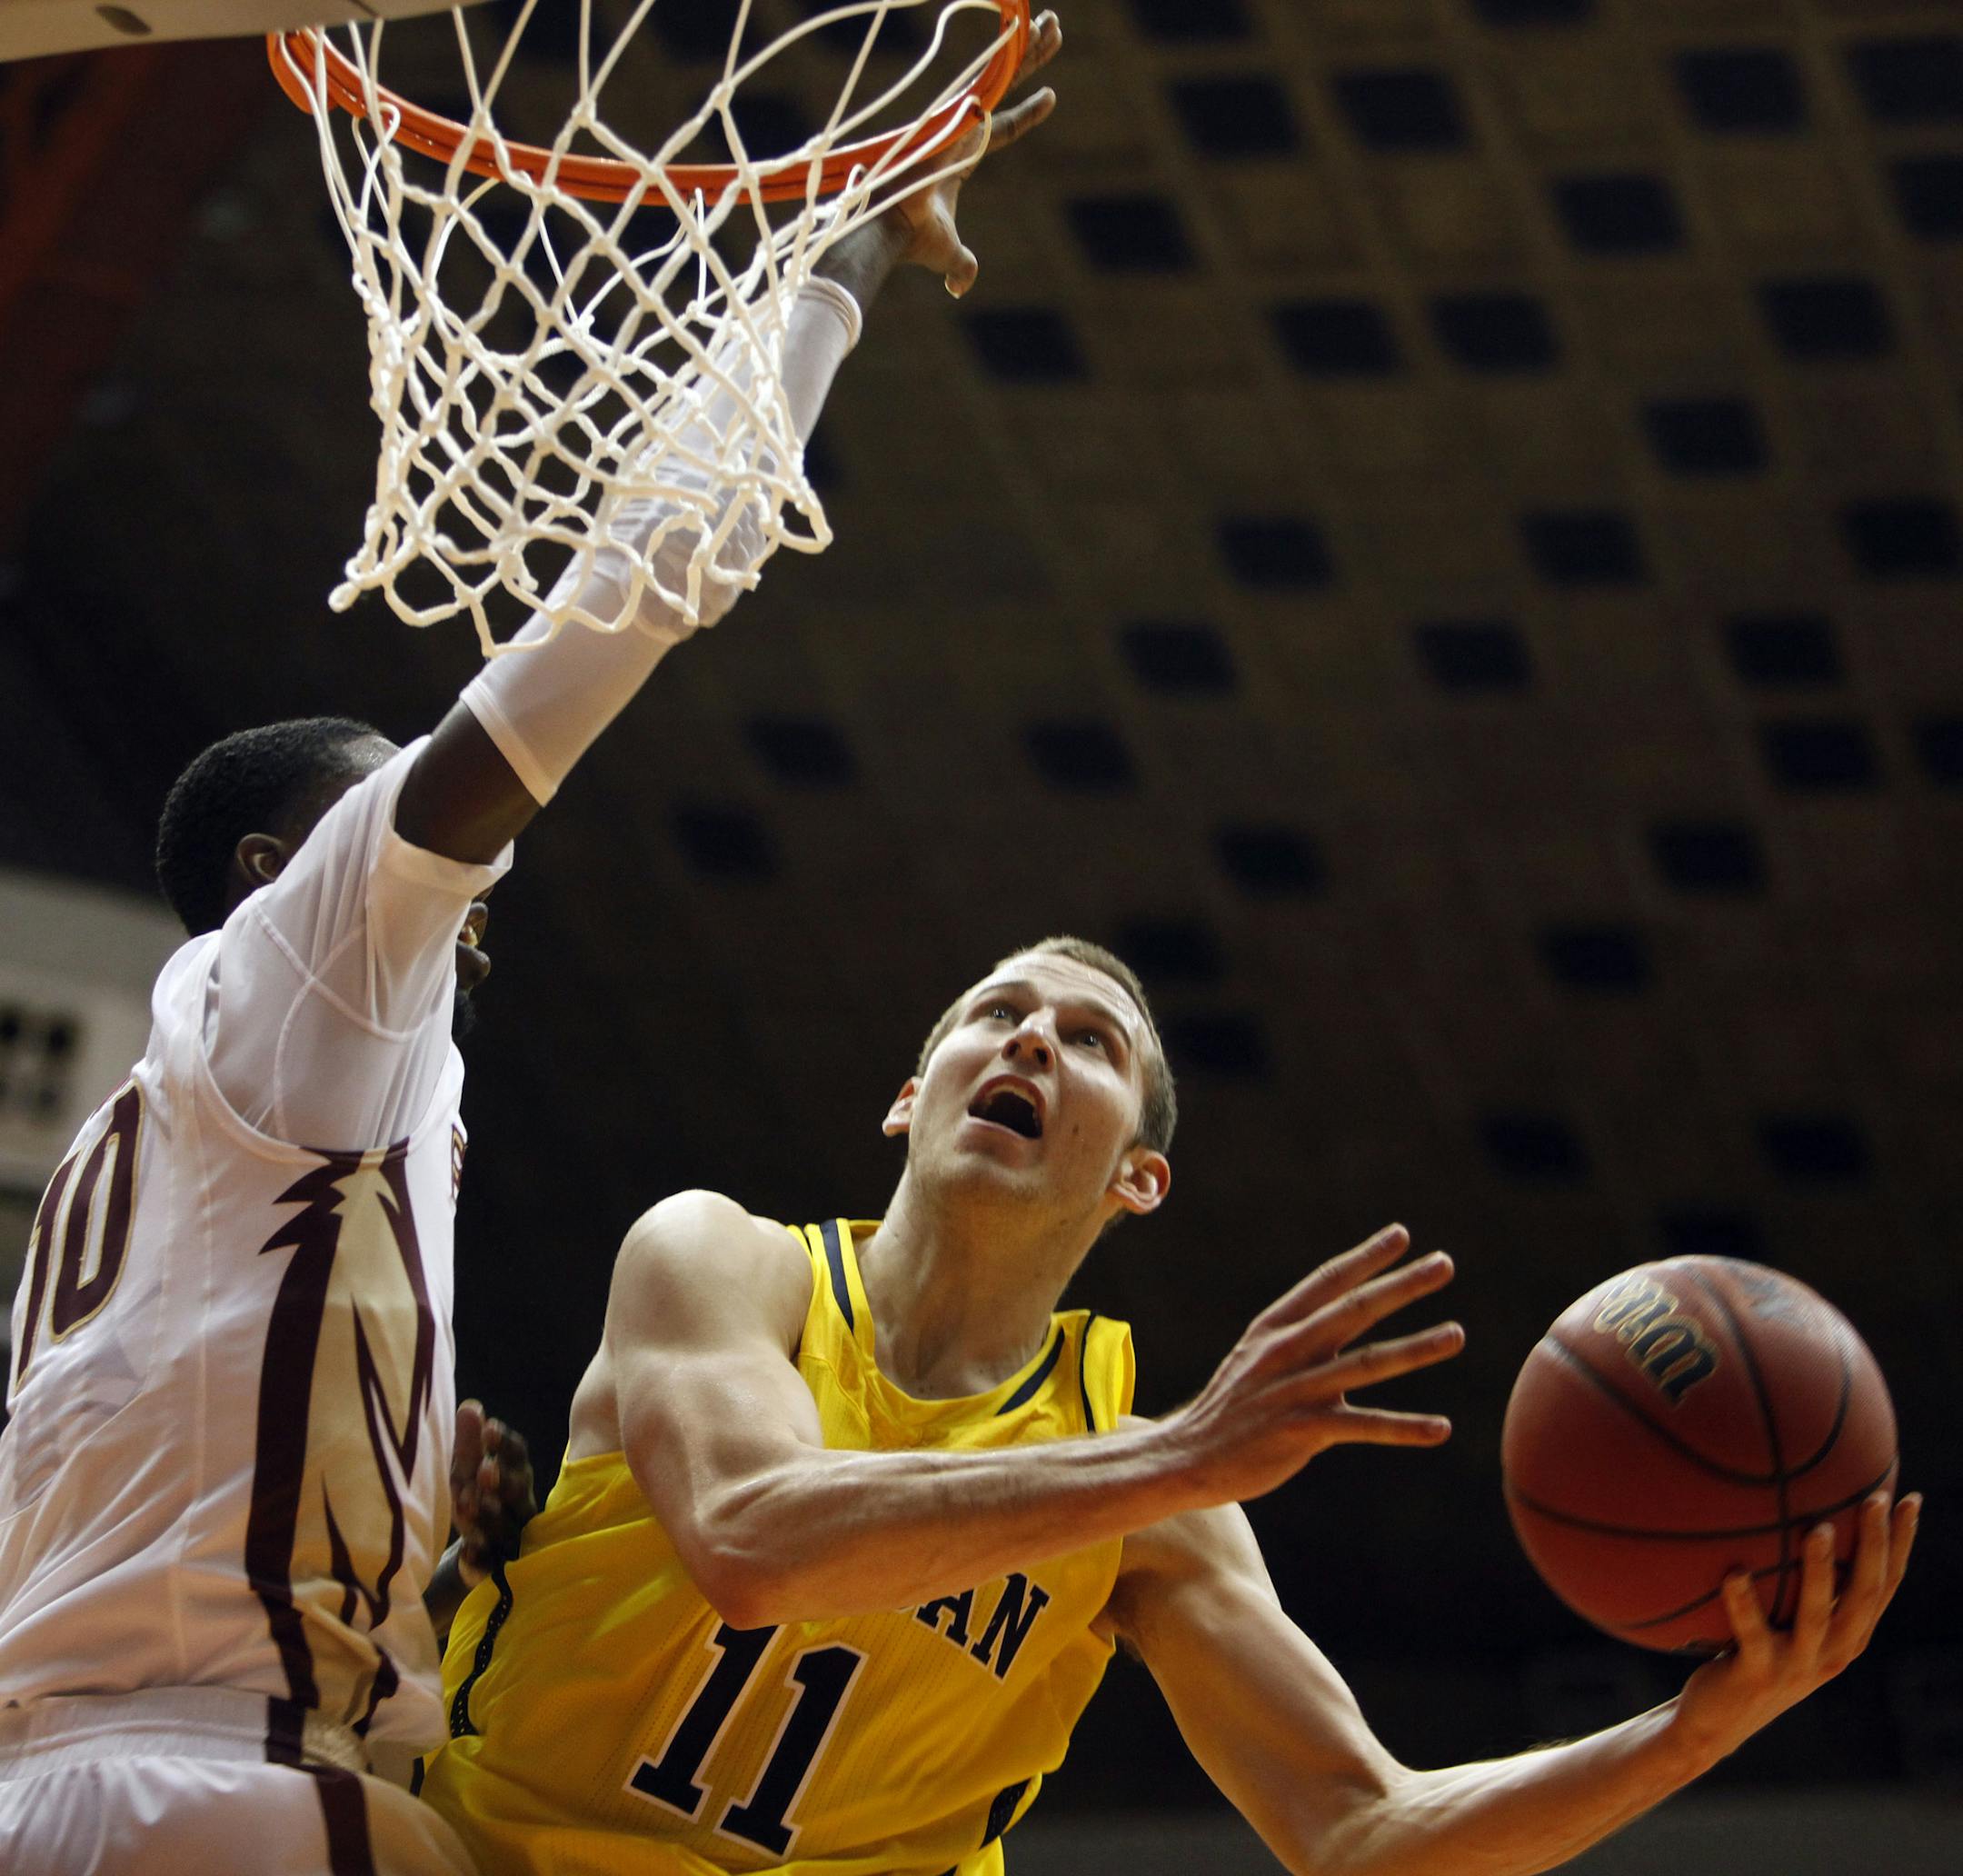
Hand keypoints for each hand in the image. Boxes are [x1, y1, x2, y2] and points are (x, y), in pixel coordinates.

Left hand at [450, 1398, 536, 1587]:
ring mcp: (512, 1540)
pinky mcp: (497, 1569)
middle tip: (484, 1470)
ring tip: (468, 1506)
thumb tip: (470, 1405)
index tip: (488, 1429)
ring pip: (506, 1528)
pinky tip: (468, 1551)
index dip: (505, 1444)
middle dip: (503, 1481)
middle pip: (519, 1492)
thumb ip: (470, 1442)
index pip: (519, 1456)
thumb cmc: (475, 1500)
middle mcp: (520, 1506)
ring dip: (489, 1516)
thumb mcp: (467, 1471)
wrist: (476, 1555)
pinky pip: (491, 1565)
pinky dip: (480, 1558)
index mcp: (517, 1477)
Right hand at [877, 8, 1062, 296]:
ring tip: (1055, 23)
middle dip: (1028, 58)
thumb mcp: (947, 253)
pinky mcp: (959, 109)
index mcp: (961, 155)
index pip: (1001, 127)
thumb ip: (960, 266)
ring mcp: (960, 114)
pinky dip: (1015, 50)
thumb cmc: (912, 240)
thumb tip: (961, 288)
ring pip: (1004, 70)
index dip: (1026, 114)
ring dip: (1031, 45)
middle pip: (1005, 85)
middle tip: (1053, 31)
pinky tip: (1032, 27)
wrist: (890, 222)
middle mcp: (962, 126)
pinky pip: (996, 72)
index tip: (1051, 98)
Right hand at [1163, 1225, 1463, 1505]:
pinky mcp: (1302, 1431)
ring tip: (1457, 1333)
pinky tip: (1442, 1427)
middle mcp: (1286, 1350)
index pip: (1328, 1281)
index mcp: (1275, 1326)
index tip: (1402, 1235)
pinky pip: (1364, 1426)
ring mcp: (1295, 1390)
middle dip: (1403, 1285)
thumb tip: (1346, 1315)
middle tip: (1445, 1264)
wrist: (1189, 1456)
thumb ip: (1301, 1337)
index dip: (1366, 1257)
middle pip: (1355, 1310)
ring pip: (1367, 1363)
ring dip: (1417, 1347)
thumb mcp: (1258, 1356)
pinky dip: (1405, 1427)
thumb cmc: (1233, 1405)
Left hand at [1671, 1490, 1919, 1763]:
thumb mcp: (1786, 1622)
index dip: (1900, 1545)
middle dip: (1874, 1546)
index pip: (1884, 1586)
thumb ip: (1797, 1583)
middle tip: (1874, 1498)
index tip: (1909, 1498)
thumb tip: (1792, 1511)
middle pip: (1864, 1595)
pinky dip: (1744, 1604)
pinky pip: (1753, 1635)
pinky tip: (1734, 1573)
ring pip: (1818, 1616)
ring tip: (1819, 1528)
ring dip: (1821, 1572)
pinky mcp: (1758, 1674)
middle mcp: (1833, 1653)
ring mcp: (1798, 1666)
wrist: (1718, 1721)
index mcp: (1846, 1638)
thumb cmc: (1751, 1655)